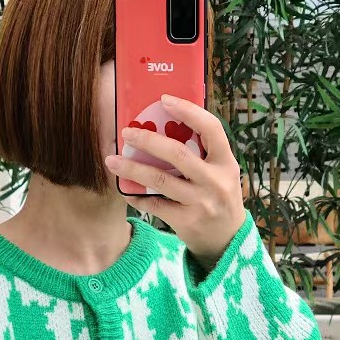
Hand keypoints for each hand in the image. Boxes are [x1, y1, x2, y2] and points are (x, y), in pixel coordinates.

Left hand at [105, 95, 245, 269]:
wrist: (227, 240)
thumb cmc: (219, 197)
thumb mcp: (221, 172)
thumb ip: (202, 153)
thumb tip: (167, 124)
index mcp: (225, 162)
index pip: (210, 128)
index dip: (188, 111)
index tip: (164, 100)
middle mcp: (215, 181)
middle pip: (177, 154)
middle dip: (148, 140)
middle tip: (127, 132)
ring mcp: (200, 202)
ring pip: (160, 180)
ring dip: (132, 168)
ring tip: (112, 160)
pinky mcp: (186, 220)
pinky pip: (154, 204)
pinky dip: (136, 196)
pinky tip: (125, 190)